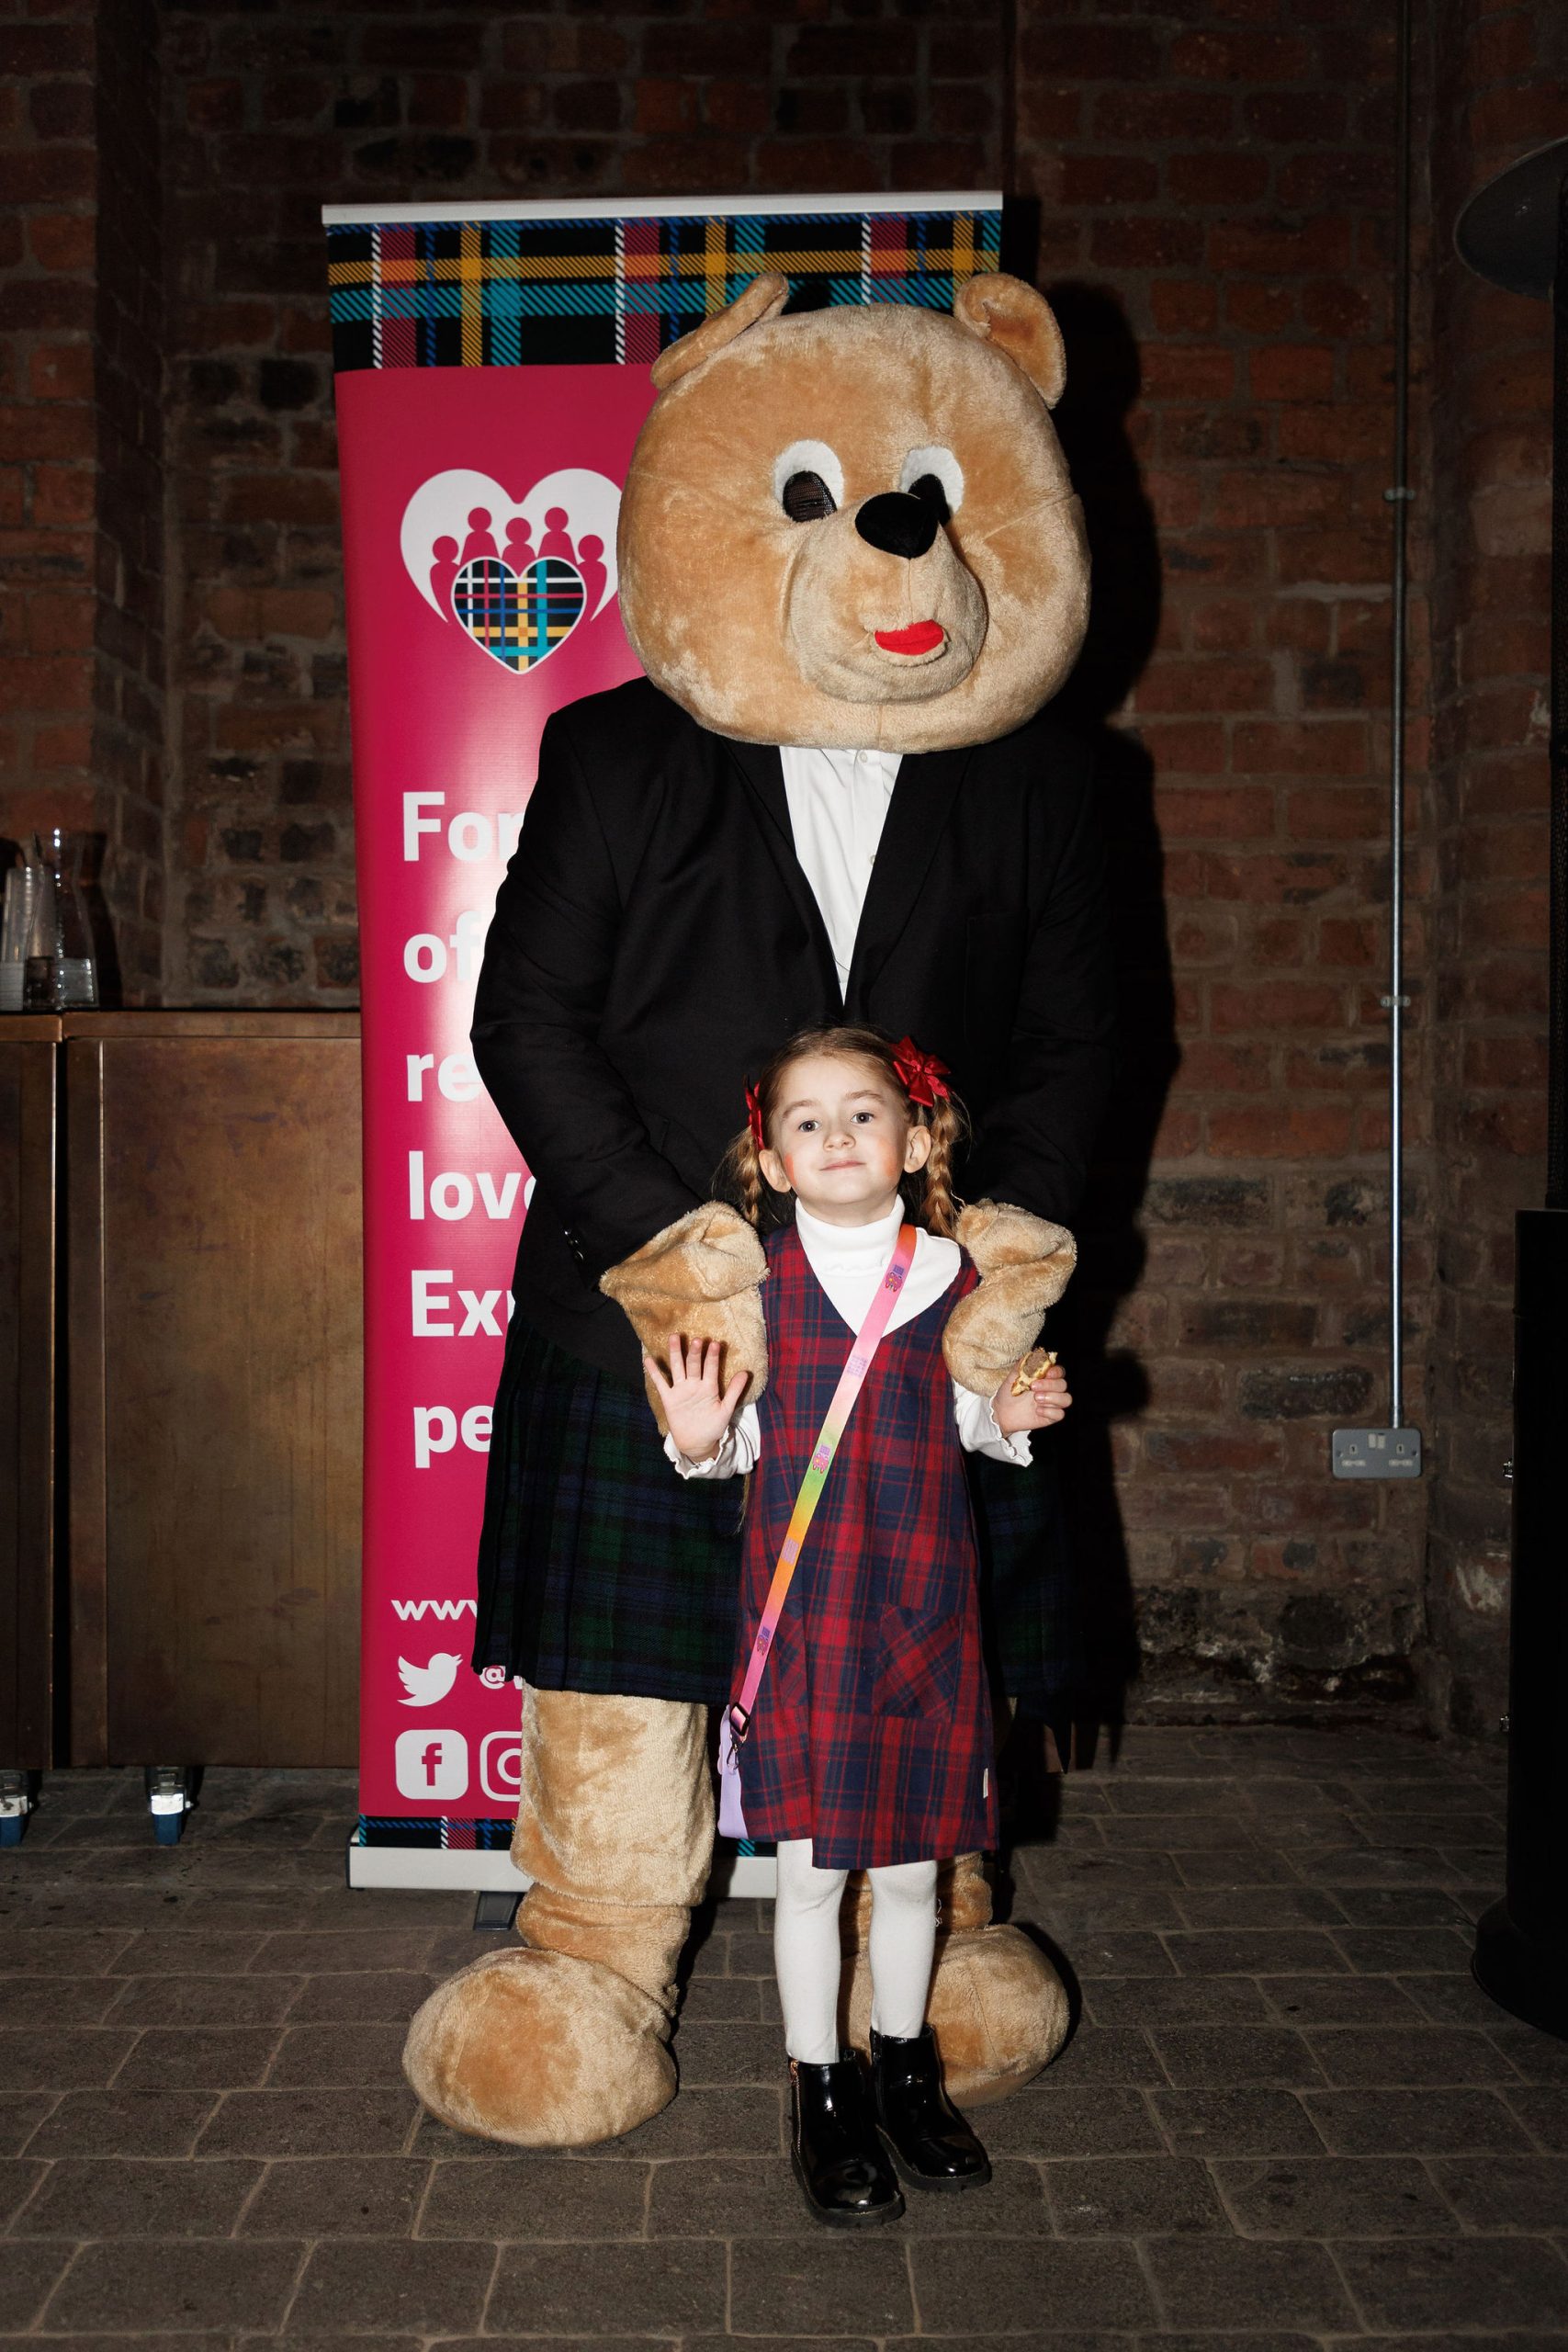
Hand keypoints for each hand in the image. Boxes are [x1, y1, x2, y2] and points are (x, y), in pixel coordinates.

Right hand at [645, 1333, 746, 1461]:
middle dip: (695, 1353)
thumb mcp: (726, 1409)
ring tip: (674, 1337)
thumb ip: (734, 1391)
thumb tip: (746, 1372)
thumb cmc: (713, 1426)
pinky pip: (660, 1383)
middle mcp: (694, 1385)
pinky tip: (648, 1359)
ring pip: (677, 1368)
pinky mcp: (669, 1399)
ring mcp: (681, 1390)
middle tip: (697, 1340)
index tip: (716, 1343)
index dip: (713, 1357)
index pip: (711, 1368)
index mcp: (709, 1387)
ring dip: (675, 1353)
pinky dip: (654, 1372)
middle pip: (693, 1364)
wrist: (697, 1443)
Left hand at [992, 1359, 1071, 1436]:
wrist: (1001, 1413)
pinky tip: (1037, 1411)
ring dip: (1053, 1398)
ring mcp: (1052, 1403)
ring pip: (1066, 1399)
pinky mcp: (1050, 1416)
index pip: (1059, 1371)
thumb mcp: (1013, 1377)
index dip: (1056, 1372)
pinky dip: (1050, 1412)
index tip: (1046, 1373)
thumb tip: (1032, 1354)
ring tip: (1036, 1399)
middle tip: (1033, 1387)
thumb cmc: (1009, 1394)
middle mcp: (1051, 1390)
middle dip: (1050, 1385)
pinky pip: (1060, 1414)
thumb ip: (1023, 1365)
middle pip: (1063, 1385)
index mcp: (1045, 1378)